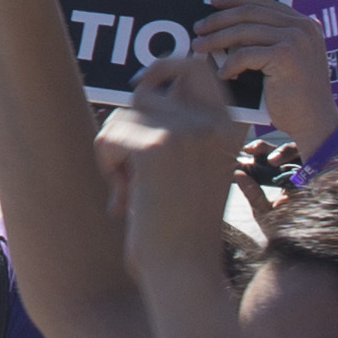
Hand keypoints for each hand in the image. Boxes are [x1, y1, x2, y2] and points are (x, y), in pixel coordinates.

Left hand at [100, 49, 251, 276]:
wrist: (185, 271)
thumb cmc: (182, 226)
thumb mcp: (192, 167)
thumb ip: (177, 129)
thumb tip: (141, 85)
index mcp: (230, 127)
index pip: (198, 66)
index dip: (166, 65)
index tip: (142, 82)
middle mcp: (213, 123)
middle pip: (146, 92)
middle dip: (127, 124)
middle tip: (125, 165)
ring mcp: (187, 131)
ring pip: (123, 117)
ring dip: (116, 151)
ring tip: (134, 191)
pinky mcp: (157, 147)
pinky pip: (109, 137)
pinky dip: (107, 165)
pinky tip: (126, 197)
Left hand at [186, 0, 337, 152]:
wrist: (315, 124)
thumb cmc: (294, 97)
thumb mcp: (284, 60)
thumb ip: (267, 40)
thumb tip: (226, 26)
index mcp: (304, 24)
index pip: (264, 2)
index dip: (235, 0)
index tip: (213, 3)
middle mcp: (303, 27)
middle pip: (250, 13)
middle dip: (219, 19)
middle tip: (198, 27)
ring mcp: (296, 39)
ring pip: (244, 32)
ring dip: (217, 39)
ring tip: (200, 47)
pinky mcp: (286, 56)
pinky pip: (245, 54)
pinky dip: (229, 65)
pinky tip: (222, 75)